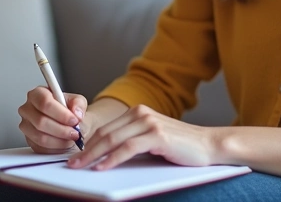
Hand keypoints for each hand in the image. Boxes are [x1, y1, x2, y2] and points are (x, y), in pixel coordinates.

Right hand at [18, 86, 86, 153]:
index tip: (74, 120)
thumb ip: (79, 104)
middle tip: (75, 132)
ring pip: (40, 137)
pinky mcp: (29, 141)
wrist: (70, 123)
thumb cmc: (70, 111)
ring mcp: (26, 126)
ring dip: (60, 140)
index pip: (44, 102)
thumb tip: (76, 113)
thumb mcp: (78, 101)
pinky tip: (64, 143)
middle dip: (62, 129)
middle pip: (40, 121)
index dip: (60, 113)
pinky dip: (56, 148)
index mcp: (37, 94)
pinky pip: (41, 148)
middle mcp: (28, 109)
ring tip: (72, 138)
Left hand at [67, 104, 217, 169]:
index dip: (88, 143)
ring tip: (81, 167)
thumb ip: (132, 142)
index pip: (106, 128)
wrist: (208, 145)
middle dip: (86, 150)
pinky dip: (112, 158)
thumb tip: (105, 156)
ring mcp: (149, 123)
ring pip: (112, 139)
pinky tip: (102, 167)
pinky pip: (127, 148)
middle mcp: (141, 113)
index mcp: (138, 112)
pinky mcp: (156, 135)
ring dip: (93, 155)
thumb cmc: (180, 146)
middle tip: (72, 164)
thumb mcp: (152, 140)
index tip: (76, 156)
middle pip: (105, 133)